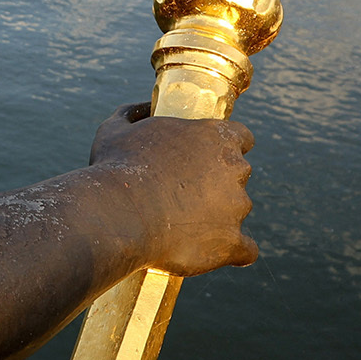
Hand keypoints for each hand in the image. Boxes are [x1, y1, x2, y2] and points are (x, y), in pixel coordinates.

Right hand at [89, 101, 256, 276]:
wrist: (118, 214)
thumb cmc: (116, 168)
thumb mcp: (115, 129)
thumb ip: (132, 114)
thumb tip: (141, 108)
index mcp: (215, 136)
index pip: (241, 137)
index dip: (226, 149)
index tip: (207, 159)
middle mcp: (235, 168)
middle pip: (238, 175)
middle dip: (217, 184)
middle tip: (183, 194)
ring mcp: (237, 206)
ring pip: (237, 211)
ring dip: (217, 217)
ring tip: (181, 226)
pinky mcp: (232, 242)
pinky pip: (245, 250)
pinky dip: (230, 251)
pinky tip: (208, 251)